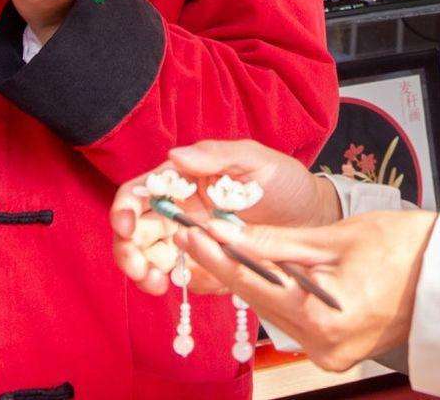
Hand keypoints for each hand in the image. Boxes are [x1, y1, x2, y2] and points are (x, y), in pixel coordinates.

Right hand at [112, 141, 336, 294]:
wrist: (316, 216)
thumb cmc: (283, 180)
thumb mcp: (254, 159)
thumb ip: (215, 155)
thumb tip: (175, 156)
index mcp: (184, 181)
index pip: (140, 192)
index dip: (124, 209)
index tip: (126, 228)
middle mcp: (182, 211)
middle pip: (137, 231)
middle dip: (128, 250)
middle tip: (140, 268)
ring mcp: (196, 242)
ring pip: (154, 259)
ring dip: (146, 273)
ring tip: (157, 284)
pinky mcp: (212, 267)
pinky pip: (188, 279)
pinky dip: (182, 284)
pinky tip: (193, 283)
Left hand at [175, 207, 438, 373]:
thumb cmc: (402, 248)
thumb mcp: (332, 237)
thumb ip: (275, 242)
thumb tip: (226, 232)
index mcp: (326, 317)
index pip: (255, 284)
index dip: (217, 257)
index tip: (189, 234)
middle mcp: (325, 346)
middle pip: (260, 301)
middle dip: (228, 266)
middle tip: (196, 234)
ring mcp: (330, 354)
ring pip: (273, 310)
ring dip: (250, 278)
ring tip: (219, 245)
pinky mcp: (334, 351)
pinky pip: (292, 318)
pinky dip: (276, 293)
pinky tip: (258, 268)